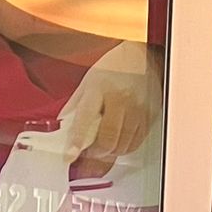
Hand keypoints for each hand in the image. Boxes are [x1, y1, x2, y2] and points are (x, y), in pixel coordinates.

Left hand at [64, 44, 162, 178]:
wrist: (143, 56)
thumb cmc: (114, 68)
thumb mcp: (88, 81)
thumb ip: (75, 106)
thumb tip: (61, 130)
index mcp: (99, 88)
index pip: (85, 118)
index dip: (77, 140)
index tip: (70, 155)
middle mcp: (120, 98)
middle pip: (107, 140)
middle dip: (95, 153)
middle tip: (89, 151)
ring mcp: (137, 107)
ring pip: (121, 146)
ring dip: (109, 152)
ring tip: (103, 144)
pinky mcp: (149, 115)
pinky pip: (134, 143)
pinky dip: (123, 148)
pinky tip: (118, 140)